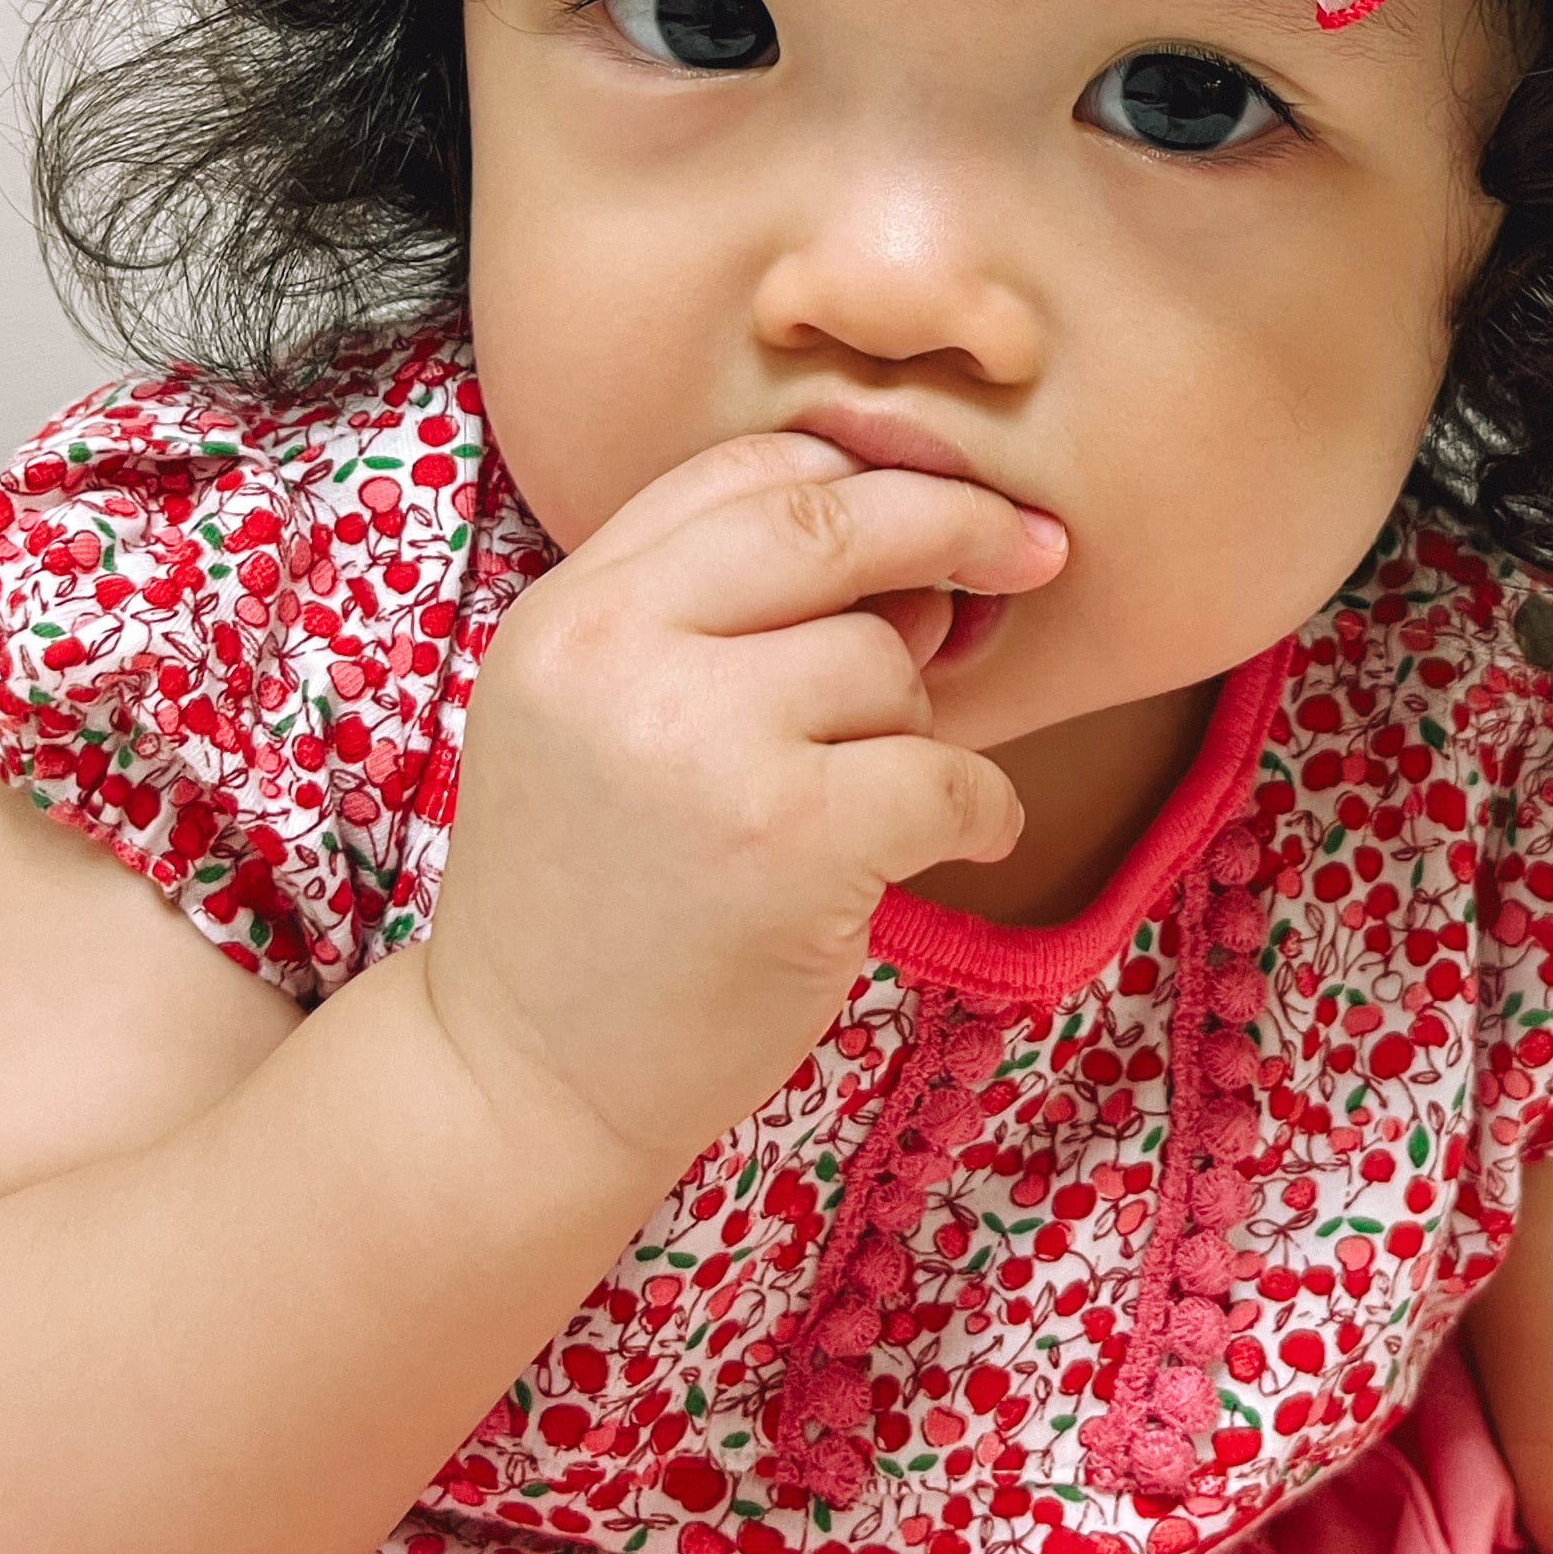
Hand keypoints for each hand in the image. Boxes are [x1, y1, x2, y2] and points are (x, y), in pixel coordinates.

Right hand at [415, 431, 1064, 1178]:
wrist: (521, 1081)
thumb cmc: (591, 898)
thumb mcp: (596, 718)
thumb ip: (715, 617)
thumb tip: (921, 558)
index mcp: (570, 612)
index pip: (743, 472)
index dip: (862, 473)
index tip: (943, 496)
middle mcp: (618, 656)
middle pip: (831, 523)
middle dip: (953, 524)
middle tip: (1031, 548)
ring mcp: (702, 747)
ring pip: (888, 662)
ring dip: (918, 724)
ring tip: (873, 798)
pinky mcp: (787, 844)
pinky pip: (944, 775)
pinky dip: (982, 808)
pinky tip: (964, 839)